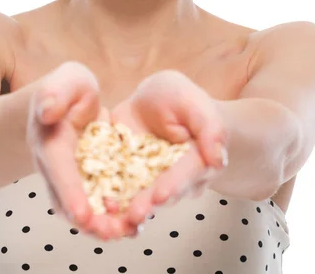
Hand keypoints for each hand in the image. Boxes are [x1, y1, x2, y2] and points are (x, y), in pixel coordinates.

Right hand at [26, 61, 139, 240]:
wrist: (67, 102)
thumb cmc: (69, 87)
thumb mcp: (67, 79)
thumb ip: (57, 91)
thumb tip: (46, 110)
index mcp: (50, 141)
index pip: (58, 168)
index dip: (69, 191)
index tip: (82, 214)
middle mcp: (55, 167)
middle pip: (66, 200)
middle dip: (87, 220)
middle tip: (112, 233)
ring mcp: (69, 179)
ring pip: (80, 210)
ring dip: (101, 225)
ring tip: (128, 232)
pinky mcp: (86, 183)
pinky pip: (96, 205)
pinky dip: (112, 217)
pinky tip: (134, 223)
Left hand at [107, 70, 227, 227]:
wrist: (156, 103)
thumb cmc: (180, 99)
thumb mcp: (192, 101)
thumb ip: (209, 126)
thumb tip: (218, 157)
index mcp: (197, 159)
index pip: (188, 172)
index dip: (175, 184)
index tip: (162, 194)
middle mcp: (175, 178)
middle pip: (163, 192)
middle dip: (148, 204)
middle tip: (135, 214)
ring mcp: (150, 182)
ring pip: (141, 199)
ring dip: (127, 211)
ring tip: (113, 217)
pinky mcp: (127, 180)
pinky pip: (118, 193)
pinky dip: (108, 202)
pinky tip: (97, 207)